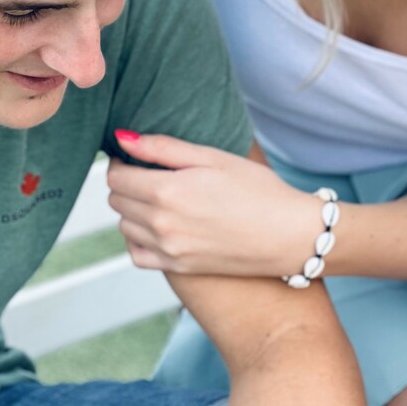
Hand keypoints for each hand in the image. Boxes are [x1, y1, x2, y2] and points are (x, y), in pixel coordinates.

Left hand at [107, 132, 317, 276]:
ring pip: (124, 227)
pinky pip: (137, 255)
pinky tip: (156, 227)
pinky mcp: (179, 268)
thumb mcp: (212, 157)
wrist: (290, 236)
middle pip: (117, 201)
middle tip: (151, 173)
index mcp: (167, 192)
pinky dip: (138, 239)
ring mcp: (169, 250)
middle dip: (127, 183)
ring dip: (132, 210)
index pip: (116, 178)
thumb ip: (163, 148)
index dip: (121, 162)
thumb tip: (121, 138)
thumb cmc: (257, 189)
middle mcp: (162, 225)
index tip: (135, 157)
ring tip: (159, 197)